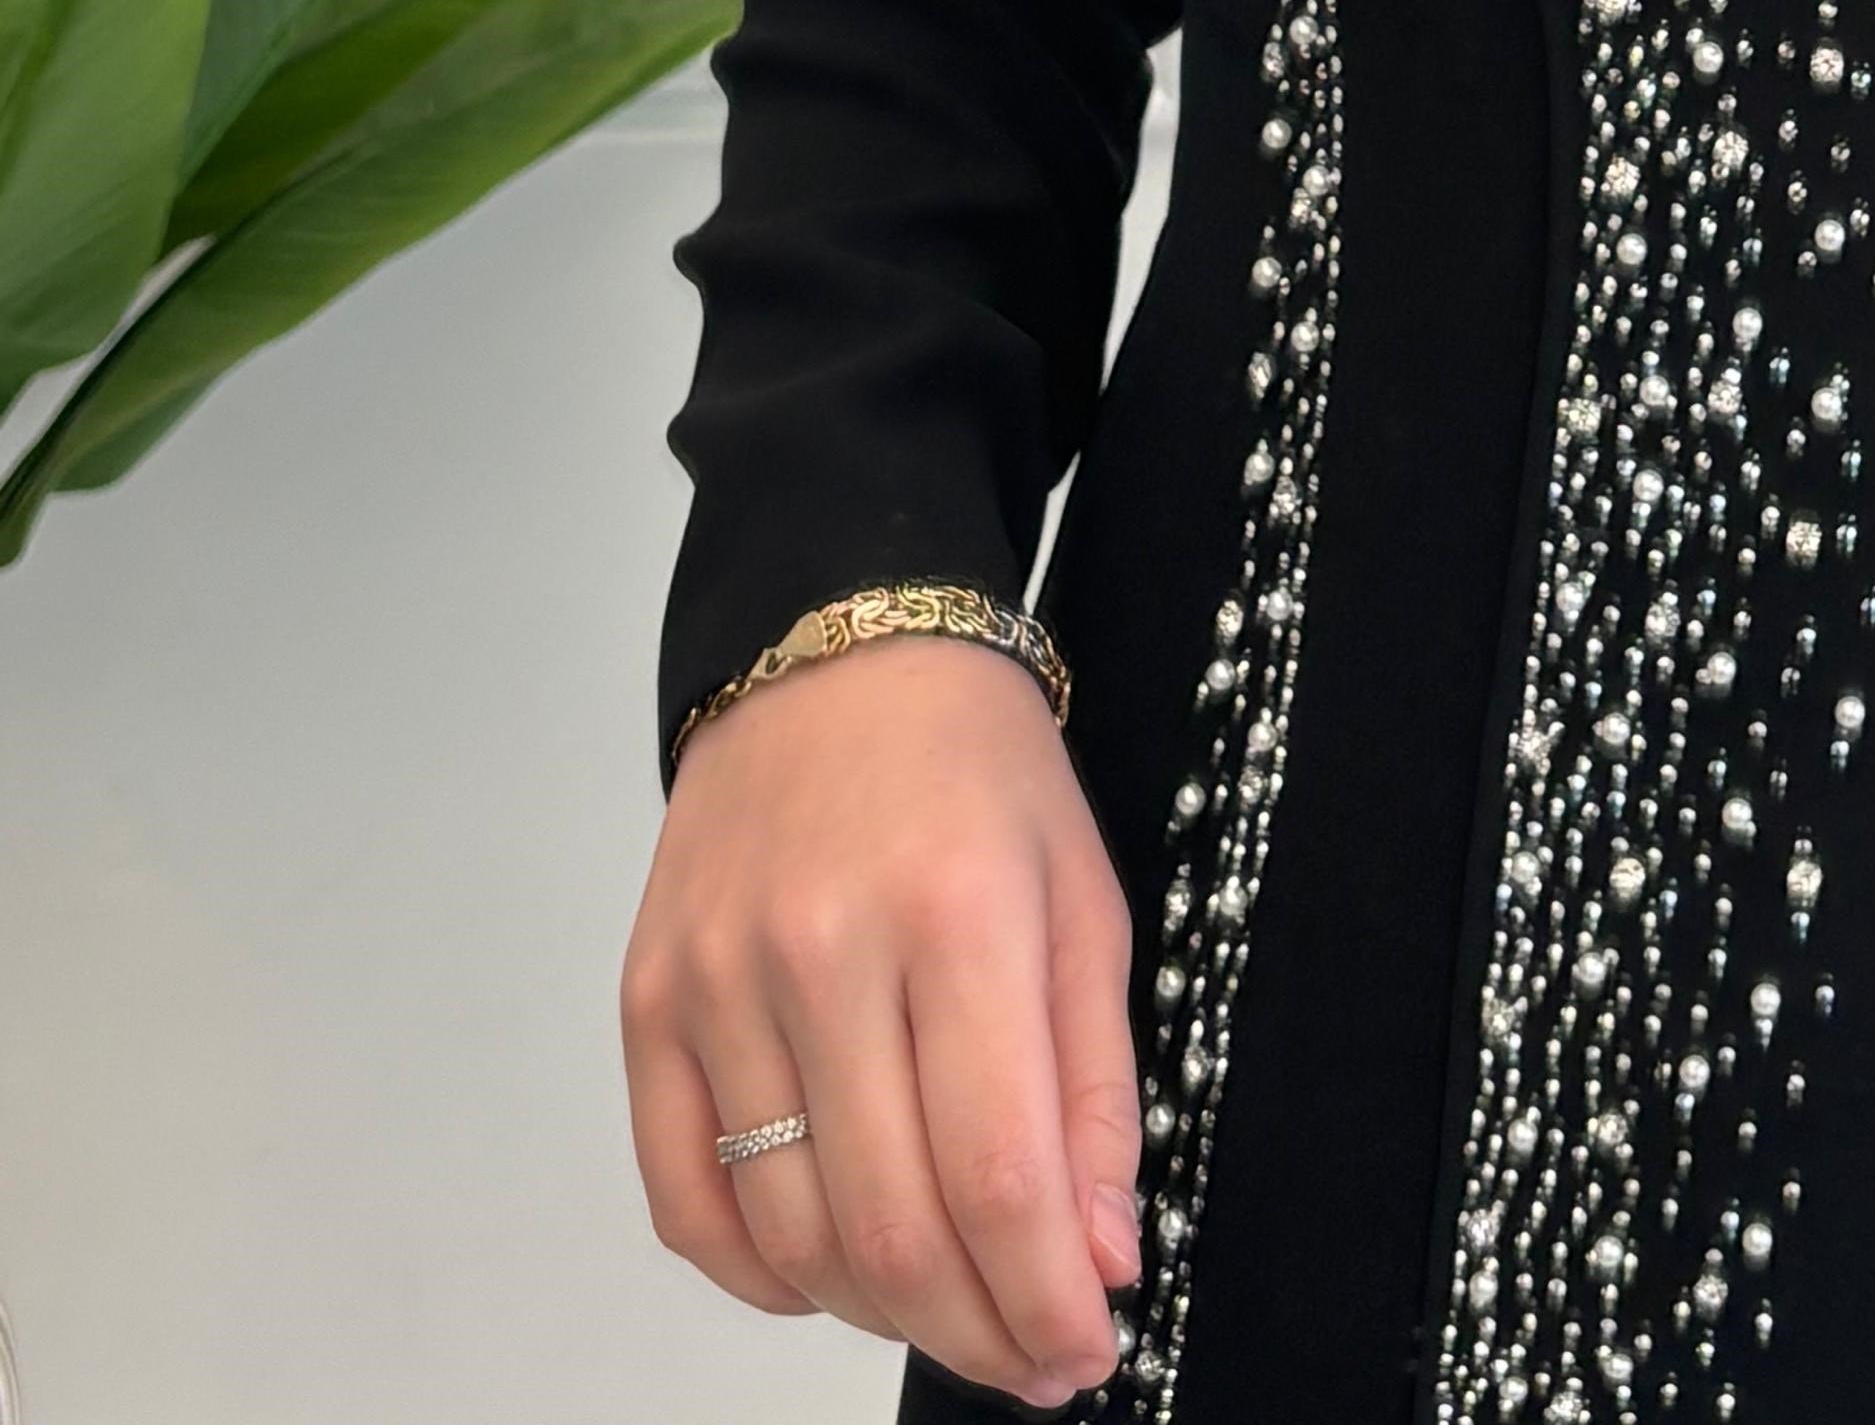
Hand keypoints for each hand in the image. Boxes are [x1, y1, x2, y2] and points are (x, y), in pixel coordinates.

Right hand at [622, 637, 1139, 1407]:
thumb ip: (1095, 1090)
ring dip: (880, 1313)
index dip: (1044, 1301)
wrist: (833, 646)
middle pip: (893, 1228)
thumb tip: (1102, 1260)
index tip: (1084, 1355)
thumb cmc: (977, 769)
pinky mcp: (647, 1002)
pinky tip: (830, 1275)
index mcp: (958, 912)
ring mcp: (719, 981)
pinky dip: (762, 1277)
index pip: (997, 1175)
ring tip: (949, 1308)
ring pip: (791, 1236)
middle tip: (1029, 1357)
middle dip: (977, 1331)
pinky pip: (686, 1203)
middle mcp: (824, 949)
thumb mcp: (1082, 899)